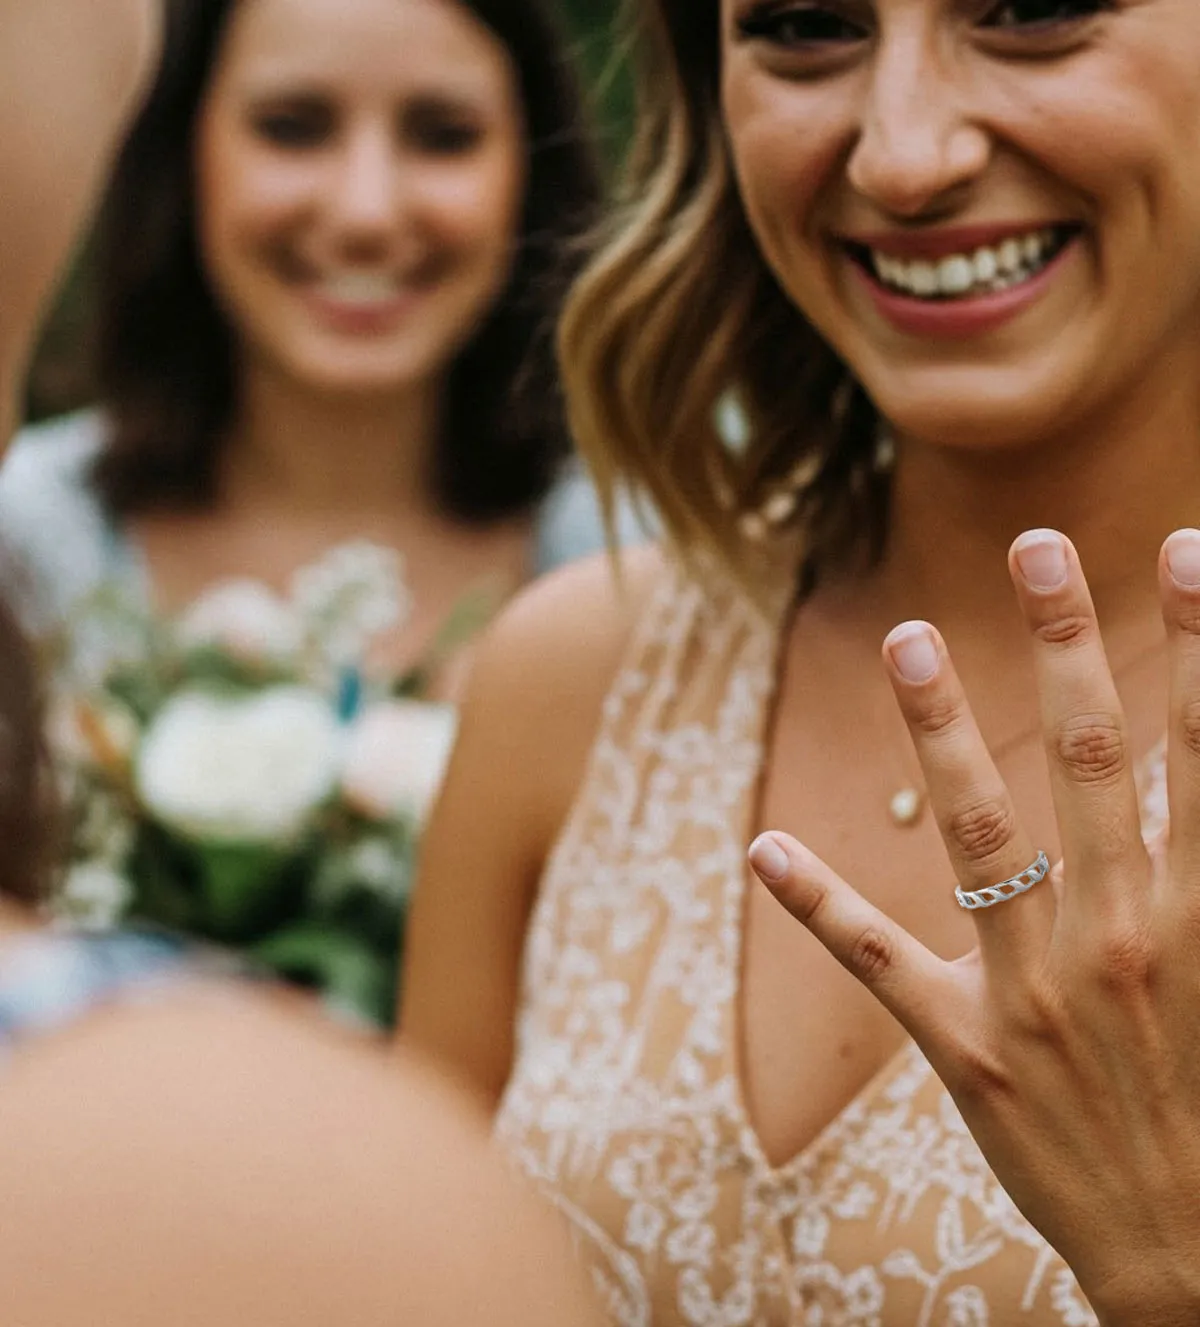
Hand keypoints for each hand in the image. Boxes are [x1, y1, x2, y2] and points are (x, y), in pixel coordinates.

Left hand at [748, 528, 1199, 1326]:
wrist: (1194, 1267)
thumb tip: (1199, 780)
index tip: (1187, 550)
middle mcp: (1119, 945)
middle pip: (1093, 763)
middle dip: (1070, 644)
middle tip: (1038, 544)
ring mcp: (1031, 998)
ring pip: (982, 835)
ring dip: (943, 729)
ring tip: (908, 636)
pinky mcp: (963, 1051)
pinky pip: (879, 962)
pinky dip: (820, 902)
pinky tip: (762, 845)